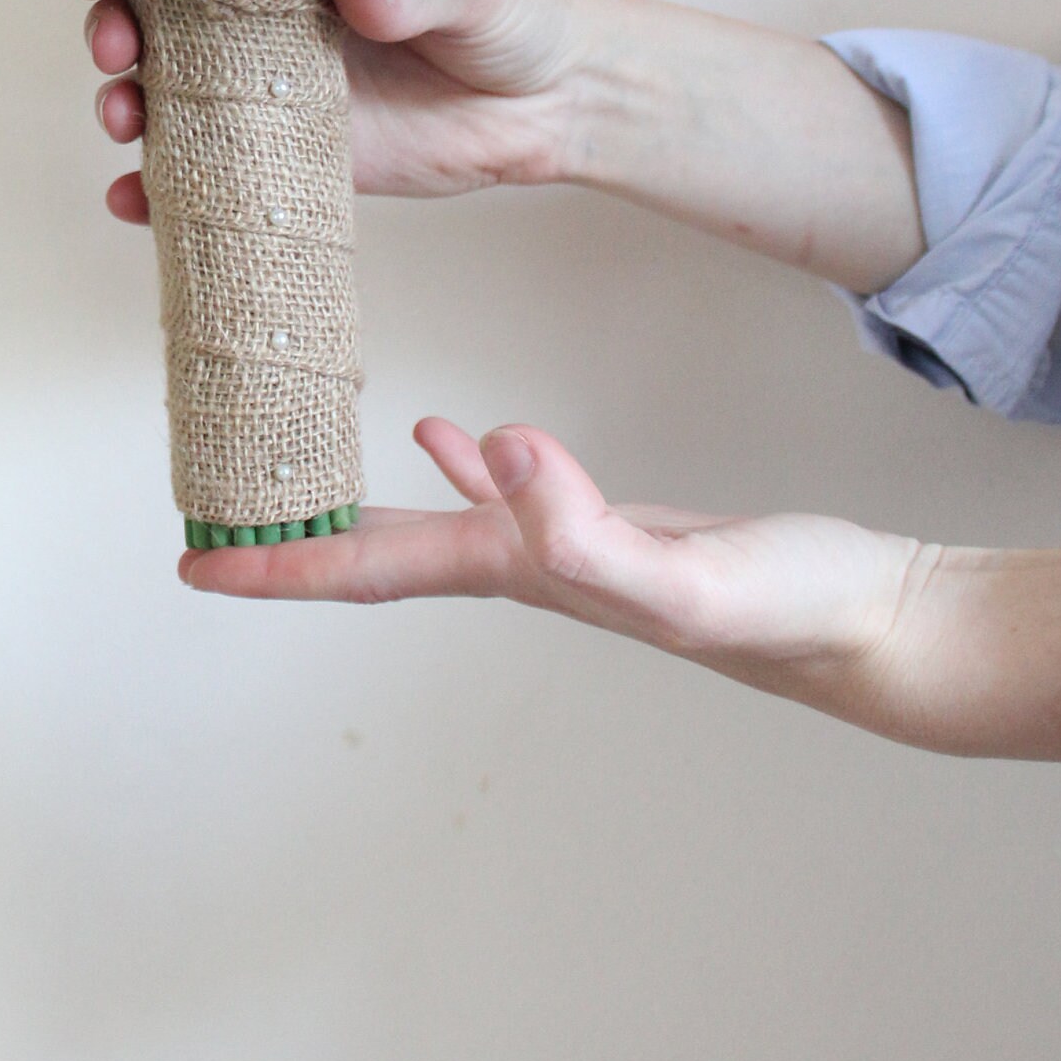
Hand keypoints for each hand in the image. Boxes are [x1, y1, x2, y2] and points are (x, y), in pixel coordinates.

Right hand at [70, 0, 924, 293]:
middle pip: (158, 16)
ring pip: (167, 94)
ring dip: (125, 103)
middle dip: (115, 24)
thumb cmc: (515, 15)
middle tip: (112, 42)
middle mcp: (266, 20)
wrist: (556, 103)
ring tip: (123, 118)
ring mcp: (271, 91)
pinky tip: (131, 200)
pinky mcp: (290, 159)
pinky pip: (209, 172)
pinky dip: (158, 190)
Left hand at [178, 419, 1060, 762]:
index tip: (194, 561)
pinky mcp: (602, 524)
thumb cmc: (786, 613)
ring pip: (432, 521)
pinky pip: (506, 485)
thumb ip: (584, 531)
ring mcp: (561, 550)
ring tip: (294, 475)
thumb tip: (492, 451)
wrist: (866, 627)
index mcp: (523, 575)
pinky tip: (451, 434)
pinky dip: (467, 461)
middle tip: (207, 528)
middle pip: (376, 554)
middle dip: (289, 545)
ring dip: (359, 503)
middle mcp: (526, 569)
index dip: (279, 565)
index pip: (370, 569)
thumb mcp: (682, 575)